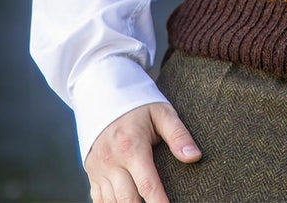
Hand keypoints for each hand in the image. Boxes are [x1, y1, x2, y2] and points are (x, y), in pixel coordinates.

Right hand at [84, 101, 200, 202]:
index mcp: (131, 146)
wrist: (104, 95)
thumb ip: (178, 135)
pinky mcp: (92, 173)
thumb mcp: (162, 113)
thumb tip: (195, 157)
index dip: (160, 202)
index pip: (147, 184)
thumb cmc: (139, 105)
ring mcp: (99, 168)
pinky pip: (98, 200)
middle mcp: (112, 160)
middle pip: (128, 199)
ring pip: (111, 202)